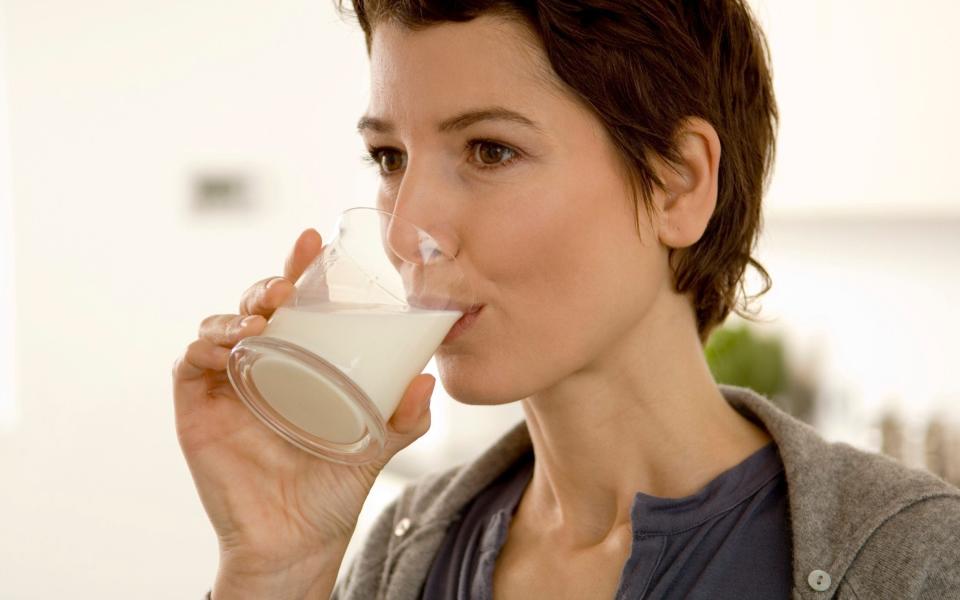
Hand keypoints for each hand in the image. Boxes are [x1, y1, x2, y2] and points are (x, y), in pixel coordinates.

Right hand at [172, 228, 435, 594]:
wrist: (298, 540)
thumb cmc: (334, 487)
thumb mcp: (379, 444)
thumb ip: (406, 415)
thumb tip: (427, 380)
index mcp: (301, 360)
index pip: (297, 303)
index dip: (299, 268)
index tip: (312, 241)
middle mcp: (262, 363)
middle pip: (254, 304)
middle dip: (266, 284)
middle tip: (285, 287)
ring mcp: (227, 384)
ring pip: (219, 325)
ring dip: (235, 312)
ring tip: (261, 320)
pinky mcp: (196, 408)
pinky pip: (190, 364)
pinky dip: (204, 347)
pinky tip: (230, 348)